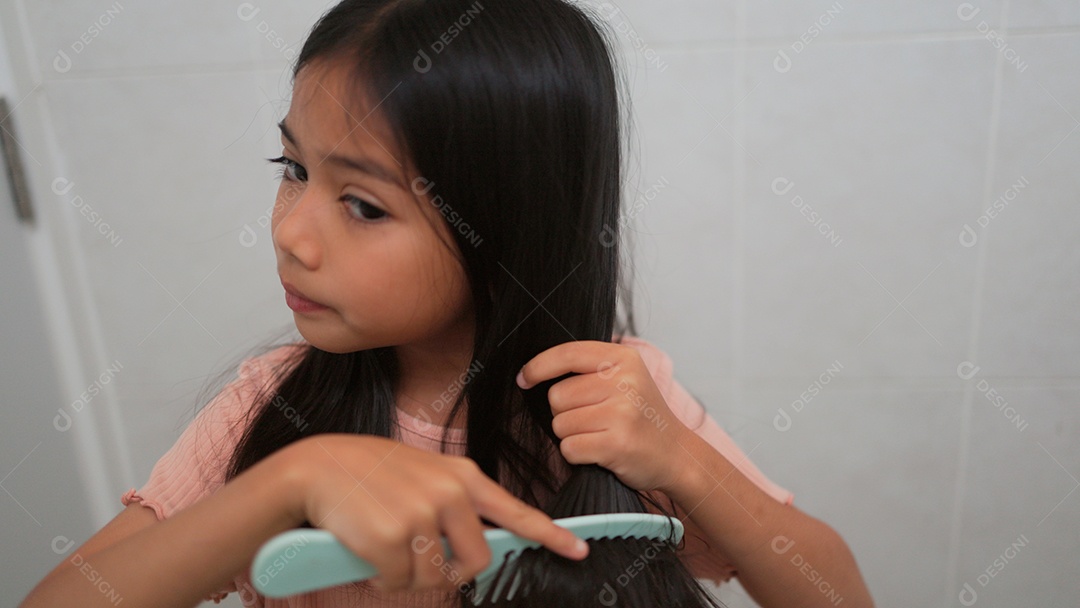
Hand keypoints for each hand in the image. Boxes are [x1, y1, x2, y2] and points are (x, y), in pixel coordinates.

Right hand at [279, 434, 587, 591]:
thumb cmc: (367, 474)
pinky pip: (398, 582)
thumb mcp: (421, 474)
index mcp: (461, 475)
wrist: (316, 468)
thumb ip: (453, 502)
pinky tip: (366, 550)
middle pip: (478, 561)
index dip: (550, 534)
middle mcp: (450, 492)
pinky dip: (381, 577)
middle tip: (419, 562)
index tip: (578, 550)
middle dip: (451, 573)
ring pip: (434, 577)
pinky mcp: (394, 537)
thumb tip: (476, 547)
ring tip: (383, 545)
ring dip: (407, 575)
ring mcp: (423, 513)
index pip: (515, 510)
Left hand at [516, 340, 690, 492]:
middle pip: (557, 395)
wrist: (678, 455)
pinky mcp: (617, 443)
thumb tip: (532, 371)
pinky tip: (601, 452)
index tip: (524, 378)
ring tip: (600, 435)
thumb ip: (589, 369)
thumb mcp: (625, 379)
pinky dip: (578, 454)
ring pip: (560, 424)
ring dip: (572, 435)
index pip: (567, 353)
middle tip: (594, 420)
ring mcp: (622, 413)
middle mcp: (625, 381)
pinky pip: (569, 448)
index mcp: (623, 358)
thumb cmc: (640, 417)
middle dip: (564, 412)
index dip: (538, 366)